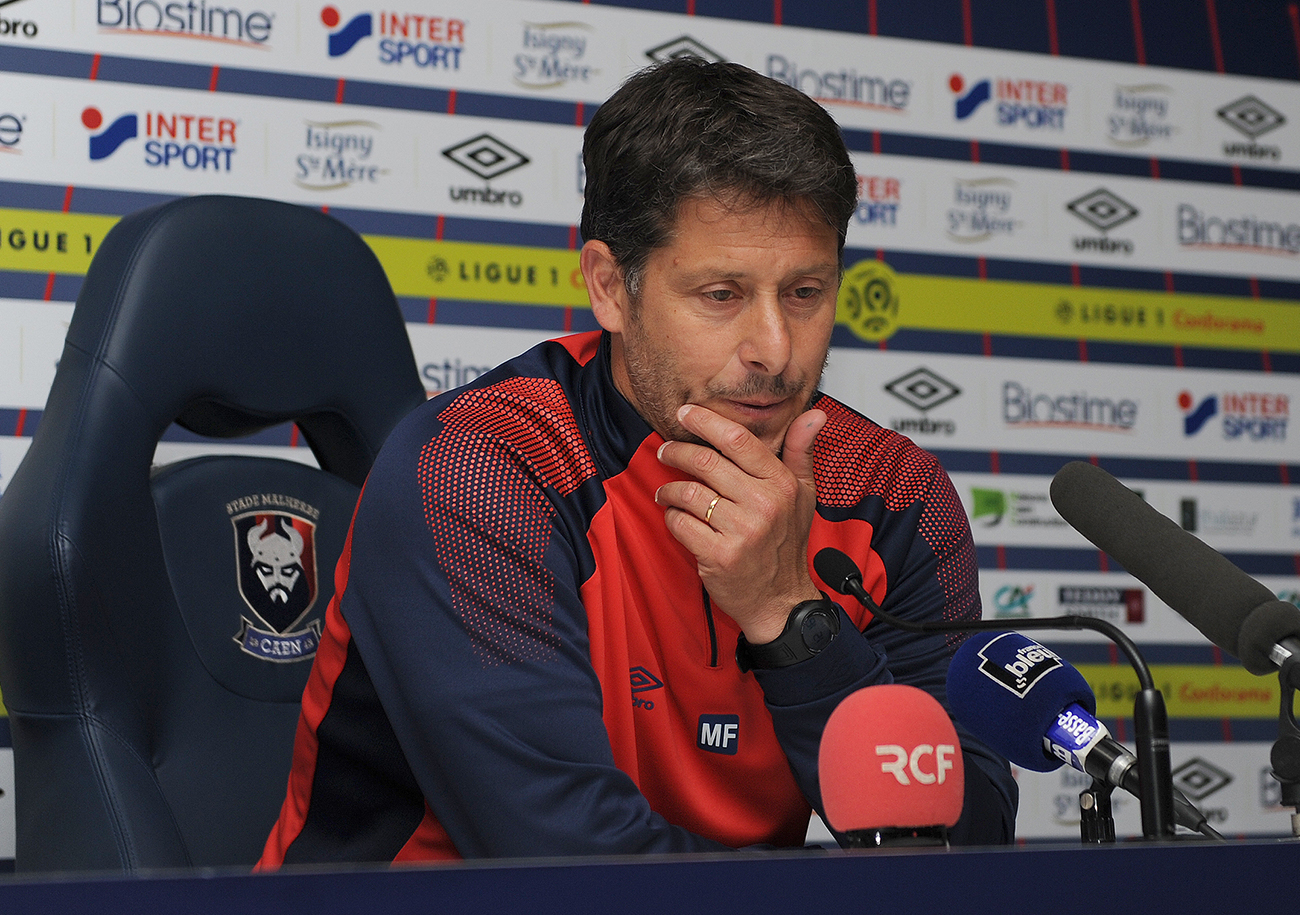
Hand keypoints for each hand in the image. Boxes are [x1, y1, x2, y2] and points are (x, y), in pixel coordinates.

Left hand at [654, 404, 826, 643]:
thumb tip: (814, 415)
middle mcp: (763, 505)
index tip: (686, 412)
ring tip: (667, 491)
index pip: (738, 440)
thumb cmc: (786, 544)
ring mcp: (741, 532)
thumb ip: (801, 452)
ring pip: (689, 493)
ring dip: (670, 488)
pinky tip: (676, 517)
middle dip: (676, 451)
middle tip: (665, 450)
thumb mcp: (803, 495)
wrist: (779, 600)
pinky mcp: (720, 555)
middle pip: (706, 462)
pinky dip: (672, 517)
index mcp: (781, 484)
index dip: (706, 421)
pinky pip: (681, 524)